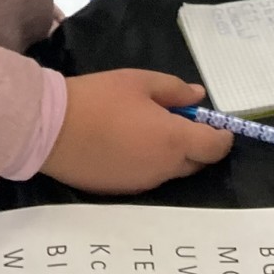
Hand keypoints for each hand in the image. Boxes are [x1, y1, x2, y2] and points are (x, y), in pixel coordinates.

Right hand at [42, 70, 232, 192]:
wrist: (50, 129)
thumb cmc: (99, 99)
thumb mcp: (140, 82)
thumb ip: (175, 90)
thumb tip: (199, 98)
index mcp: (174, 141)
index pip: (215, 148)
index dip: (222, 136)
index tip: (214, 123)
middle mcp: (164, 169)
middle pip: (197, 163)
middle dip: (197, 144)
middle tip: (178, 120)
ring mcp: (143, 184)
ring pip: (171, 171)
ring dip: (172, 154)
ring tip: (147, 129)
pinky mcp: (122, 192)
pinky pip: (148, 178)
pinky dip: (149, 163)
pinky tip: (127, 145)